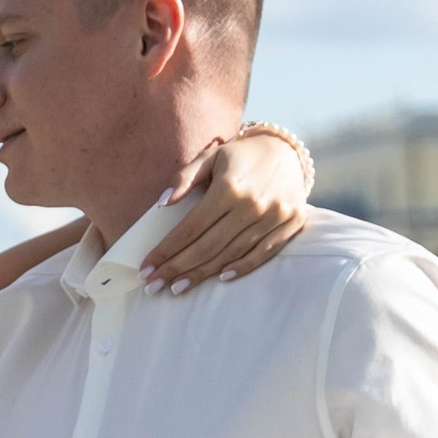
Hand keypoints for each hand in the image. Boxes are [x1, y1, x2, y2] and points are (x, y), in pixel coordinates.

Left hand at [141, 127, 310, 293]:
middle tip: (153, 285)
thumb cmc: (241, 156)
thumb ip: (185, 178)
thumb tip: (162, 204)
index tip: (146, 268)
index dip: (166, 250)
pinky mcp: (291, 223)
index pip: (190, 227)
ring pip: (232, 254)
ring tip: (177, 287)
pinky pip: (264, 253)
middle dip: (177, 268)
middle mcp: (251, 205)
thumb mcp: (210, 156)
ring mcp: (274, 216)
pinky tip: (220, 278)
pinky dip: (243, 267)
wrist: (287, 150)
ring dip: (203, 273)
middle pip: (208, 246)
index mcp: (228, 187)